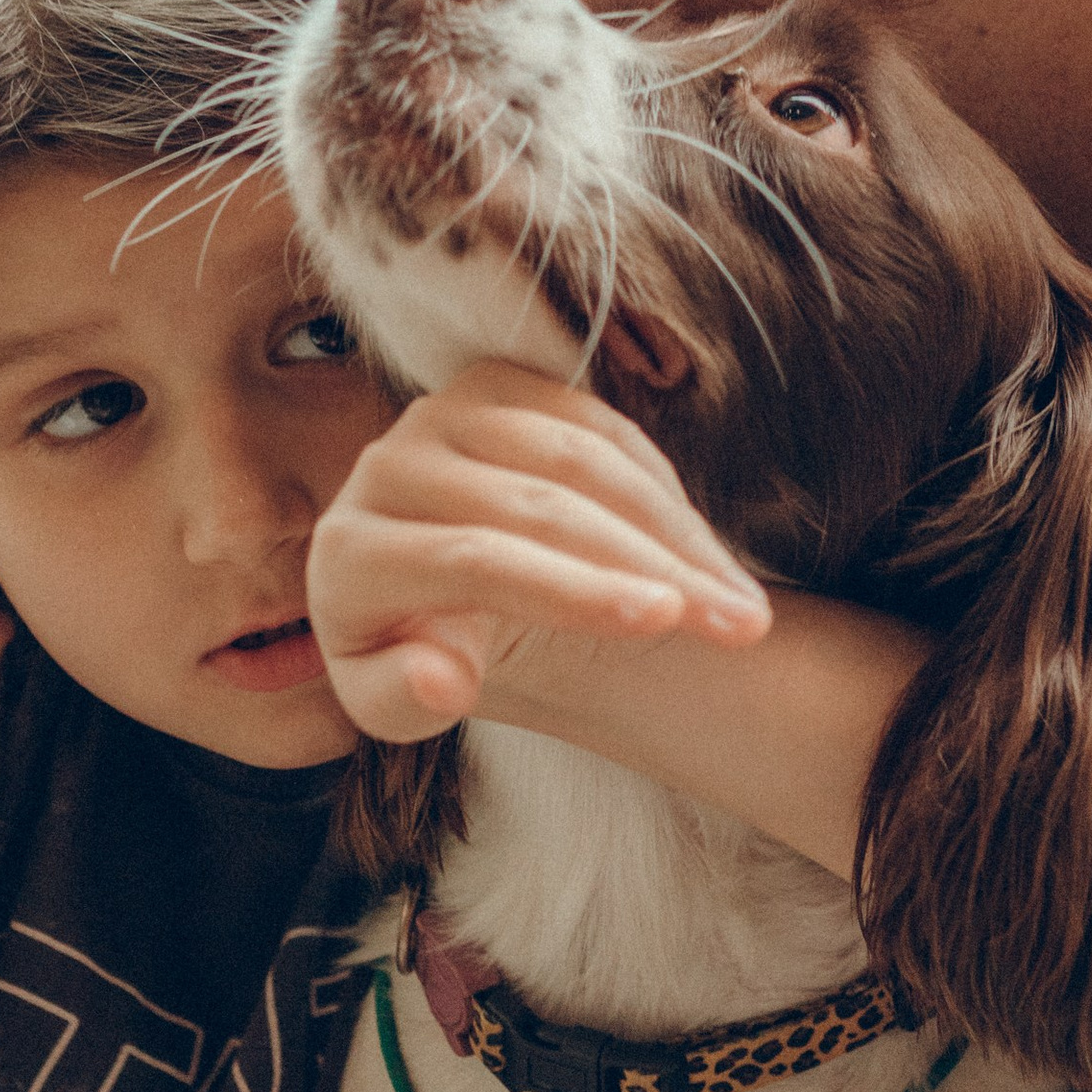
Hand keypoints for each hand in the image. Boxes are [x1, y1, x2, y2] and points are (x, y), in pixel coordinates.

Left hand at [305, 364, 770, 743]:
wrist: (424, 589)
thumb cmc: (416, 655)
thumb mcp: (396, 705)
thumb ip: (404, 699)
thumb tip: (442, 677)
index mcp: (348, 550)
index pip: (473, 559)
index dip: (572, 588)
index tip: (661, 622)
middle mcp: (385, 466)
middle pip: (537, 506)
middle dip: (648, 564)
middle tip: (737, 623)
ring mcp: (444, 415)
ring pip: (580, 458)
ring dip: (675, 531)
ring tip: (743, 607)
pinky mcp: (499, 387)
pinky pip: (599, 428)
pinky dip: (662, 492)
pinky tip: (708, 560)